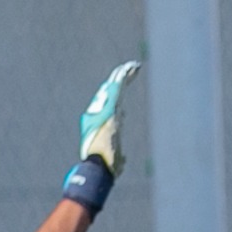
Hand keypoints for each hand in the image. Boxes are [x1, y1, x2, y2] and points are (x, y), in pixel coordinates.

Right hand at [78, 59, 140, 176]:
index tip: (125, 88)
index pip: (113, 105)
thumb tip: (123, 161)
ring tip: (133, 66)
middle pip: (113, 92)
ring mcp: (107, 108)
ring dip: (124, 75)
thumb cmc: (104, 165)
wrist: (98, 162)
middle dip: (121, 81)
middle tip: (129, 70)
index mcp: (106, 122)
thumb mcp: (115, 161)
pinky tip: (131, 67)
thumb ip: (119, 159)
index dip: (118, 97)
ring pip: (116, 87)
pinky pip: (119, 87)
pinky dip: (125, 77)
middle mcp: (104, 113)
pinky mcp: (112, 107)